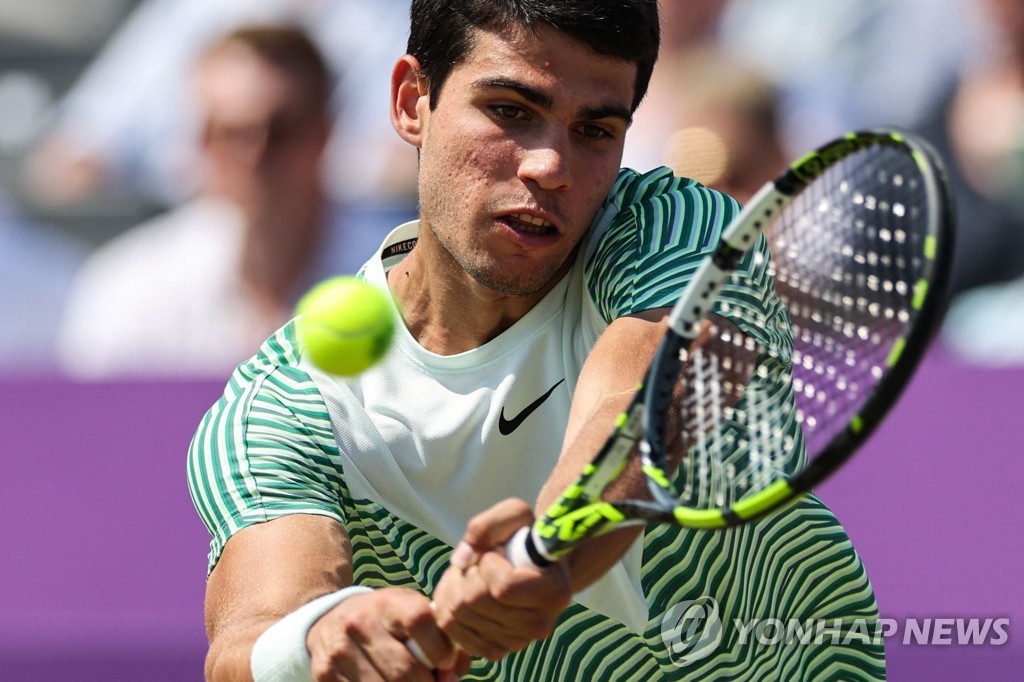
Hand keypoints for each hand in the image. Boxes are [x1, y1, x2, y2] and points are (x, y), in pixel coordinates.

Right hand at [306, 587, 469, 680]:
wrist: (330, 619)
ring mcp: (340, 650)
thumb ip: (441, 638)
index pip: (420, 621)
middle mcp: (360, 622)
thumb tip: (452, 676)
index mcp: (388, 603)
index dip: (440, 648)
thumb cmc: (386, 620)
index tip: (447, 662)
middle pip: (403, 670)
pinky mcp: (325, 674)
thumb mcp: (411, 613)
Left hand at [431, 499, 572, 660]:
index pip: (502, 588)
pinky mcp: (498, 651)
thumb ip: (485, 526)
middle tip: (476, 563)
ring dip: (454, 589)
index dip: (487, 565)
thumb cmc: (524, 536)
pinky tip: (464, 594)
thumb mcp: (513, 514)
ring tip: (470, 576)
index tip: (495, 553)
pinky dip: (450, 610)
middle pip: (475, 602)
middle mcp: (541, 625)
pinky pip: (455, 633)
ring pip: (460, 617)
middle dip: (465, 575)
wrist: (531, 565)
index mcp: (554, 593)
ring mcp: (519, 642)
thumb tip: (461, 561)